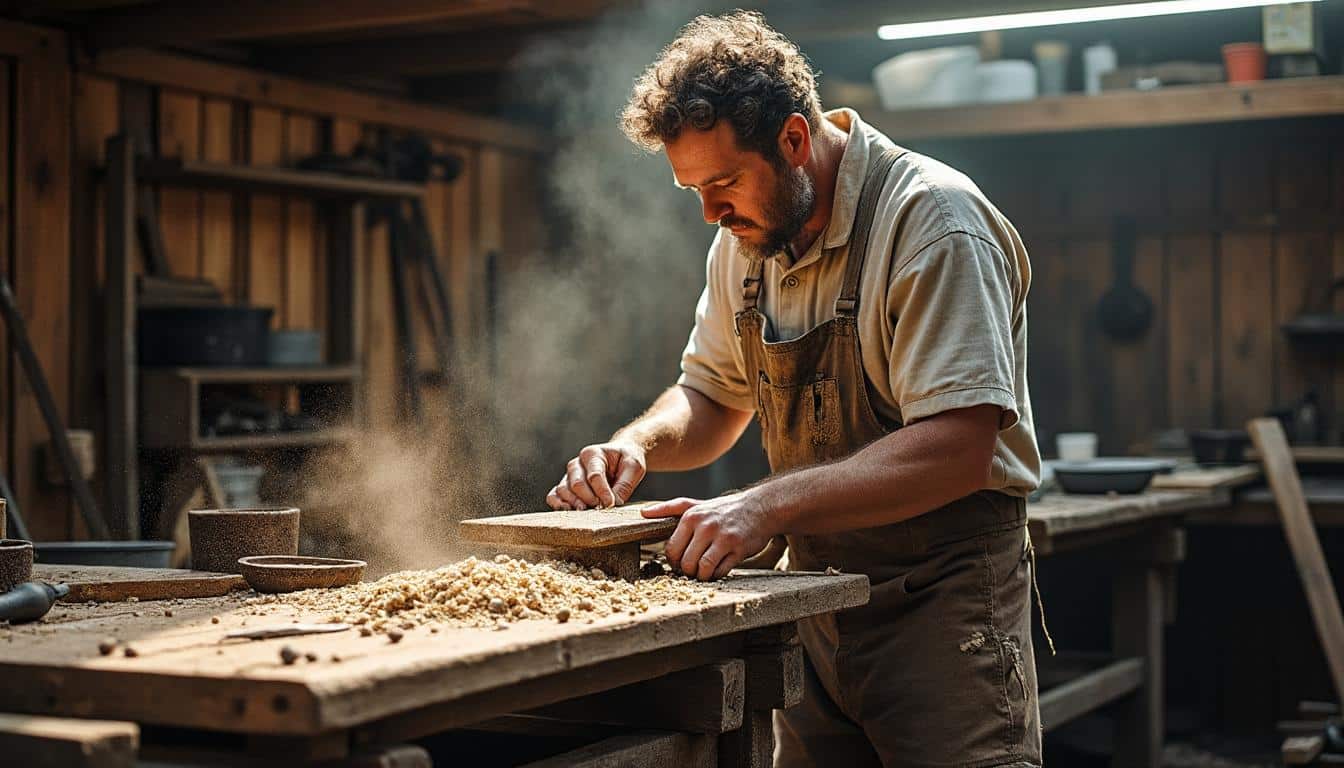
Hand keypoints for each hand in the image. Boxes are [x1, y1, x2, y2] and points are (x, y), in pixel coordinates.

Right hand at [547, 441, 646, 509]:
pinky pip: (553, 495)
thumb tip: (613, 504)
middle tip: (601, 509)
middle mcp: (577, 464)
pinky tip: (569, 512)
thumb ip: (625, 484)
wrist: (620, 457)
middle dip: (589, 499)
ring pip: (563, 490)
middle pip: (576, 484)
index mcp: (593, 454)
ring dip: (574, 504)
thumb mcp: (634, 467)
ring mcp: (569, 475)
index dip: (602, 492)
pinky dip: (558, 505)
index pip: (594, 475)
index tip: (611, 504)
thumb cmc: (626, 460)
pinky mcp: (565, 486)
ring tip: (588, 513)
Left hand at [642, 491, 775, 580]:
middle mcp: (705, 526)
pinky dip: (717, 574)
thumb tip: (643, 514)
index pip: (671, 550)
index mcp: (691, 517)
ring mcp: (723, 538)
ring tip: (707, 568)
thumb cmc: (724, 510)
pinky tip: (721, 566)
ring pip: (702, 570)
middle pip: (685, 563)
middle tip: (695, 567)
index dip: (674, 561)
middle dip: (688, 571)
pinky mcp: (738, 549)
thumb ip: (669, 509)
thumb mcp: (695, 505)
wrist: (760, 508)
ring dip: (702, 575)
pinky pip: (720, 572)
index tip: (682, 561)